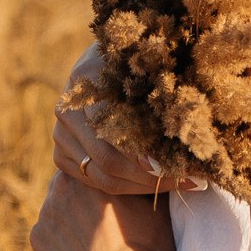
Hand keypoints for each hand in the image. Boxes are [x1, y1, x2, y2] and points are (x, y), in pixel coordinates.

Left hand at [30, 170, 177, 250]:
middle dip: (85, 195)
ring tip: (93, 238)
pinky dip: (60, 240)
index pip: (95, 165)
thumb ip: (145, 185)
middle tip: (104, 216)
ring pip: (58, 207)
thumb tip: (152, 172)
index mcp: (93, 171)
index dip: (105, 179)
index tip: (115, 192)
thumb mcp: (156, 208)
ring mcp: (46, 211)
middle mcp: (63, 184)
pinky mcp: (37, 237)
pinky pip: (49, 232)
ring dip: (71, 216)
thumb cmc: (148, 249)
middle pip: (73, 183)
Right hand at [53, 50, 202, 195]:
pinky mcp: (61, 156)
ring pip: (104, 178)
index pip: (113, 128)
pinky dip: (131, 188)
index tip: (175, 163)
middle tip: (190, 179)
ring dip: (146, 186)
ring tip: (182, 182)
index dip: (144, 151)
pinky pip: (98, 183)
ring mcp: (60, 136)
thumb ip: (158, 91)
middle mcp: (66, 111)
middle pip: (108, 161)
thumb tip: (189, 128)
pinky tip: (158, 183)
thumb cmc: (132, 63)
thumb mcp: (144, 66)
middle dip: (152, 176)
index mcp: (83, 81)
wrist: (101, 64)